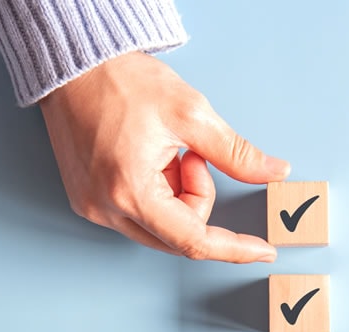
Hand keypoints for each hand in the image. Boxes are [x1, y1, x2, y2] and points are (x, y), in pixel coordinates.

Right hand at [39, 52, 289, 262]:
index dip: (234, 247)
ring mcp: (93, 208)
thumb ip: (236, 153)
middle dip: (198, 200)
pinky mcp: (87, 201)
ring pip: (160, 228)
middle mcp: (107, 210)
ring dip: (176, 195)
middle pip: (178, 236)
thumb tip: (275, 172)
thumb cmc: (121, 81)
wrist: (73, 64)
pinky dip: (156, 193)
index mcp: (131, 192)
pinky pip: (138, 216)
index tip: (263, 251)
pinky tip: (147, 159)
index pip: (194, 240)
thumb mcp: (191, 113)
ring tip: (165, 152)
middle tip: (192, 155)